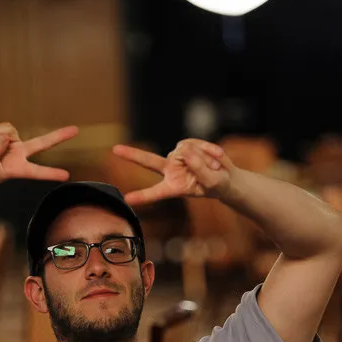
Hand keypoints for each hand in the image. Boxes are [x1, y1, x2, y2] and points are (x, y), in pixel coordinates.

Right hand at [0, 121, 78, 190]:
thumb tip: (5, 137)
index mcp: (16, 168)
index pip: (36, 171)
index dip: (50, 173)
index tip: (66, 176)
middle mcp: (18, 154)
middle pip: (41, 143)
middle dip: (57, 137)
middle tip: (75, 131)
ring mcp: (11, 142)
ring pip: (6, 129)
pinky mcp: (1, 133)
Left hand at [112, 138, 234, 204]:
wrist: (225, 176)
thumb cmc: (217, 185)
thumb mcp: (212, 182)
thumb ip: (200, 169)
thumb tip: (187, 152)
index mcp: (173, 187)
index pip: (155, 192)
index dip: (142, 196)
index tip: (127, 199)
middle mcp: (171, 171)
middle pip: (149, 162)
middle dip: (133, 155)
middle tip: (116, 150)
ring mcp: (177, 157)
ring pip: (186, 151)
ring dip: (204, 158)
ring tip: (215, 166)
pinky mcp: (186, 145)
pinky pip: (195, 143)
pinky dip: (208, 149)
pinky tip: (216, 156)